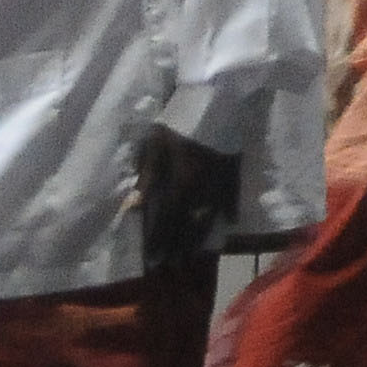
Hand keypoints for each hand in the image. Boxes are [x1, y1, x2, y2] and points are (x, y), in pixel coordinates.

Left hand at [134, 126, 239, 268]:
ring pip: (210, 216)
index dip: (158, 240)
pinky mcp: (234, 171)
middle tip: (172, 266)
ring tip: (194, 254)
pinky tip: (229, 224)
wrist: (218, 100)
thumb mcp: (156, 145)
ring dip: (200, 237)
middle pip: (189, 225)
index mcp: (181, 184)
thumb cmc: (181, 121)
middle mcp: (202, 190)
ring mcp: (220, 182)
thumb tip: (133, 207)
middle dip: (179, 247)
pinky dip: (230, 212)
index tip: (152, 260)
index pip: (166, 220)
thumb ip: (147, 178)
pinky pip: (233, 196)